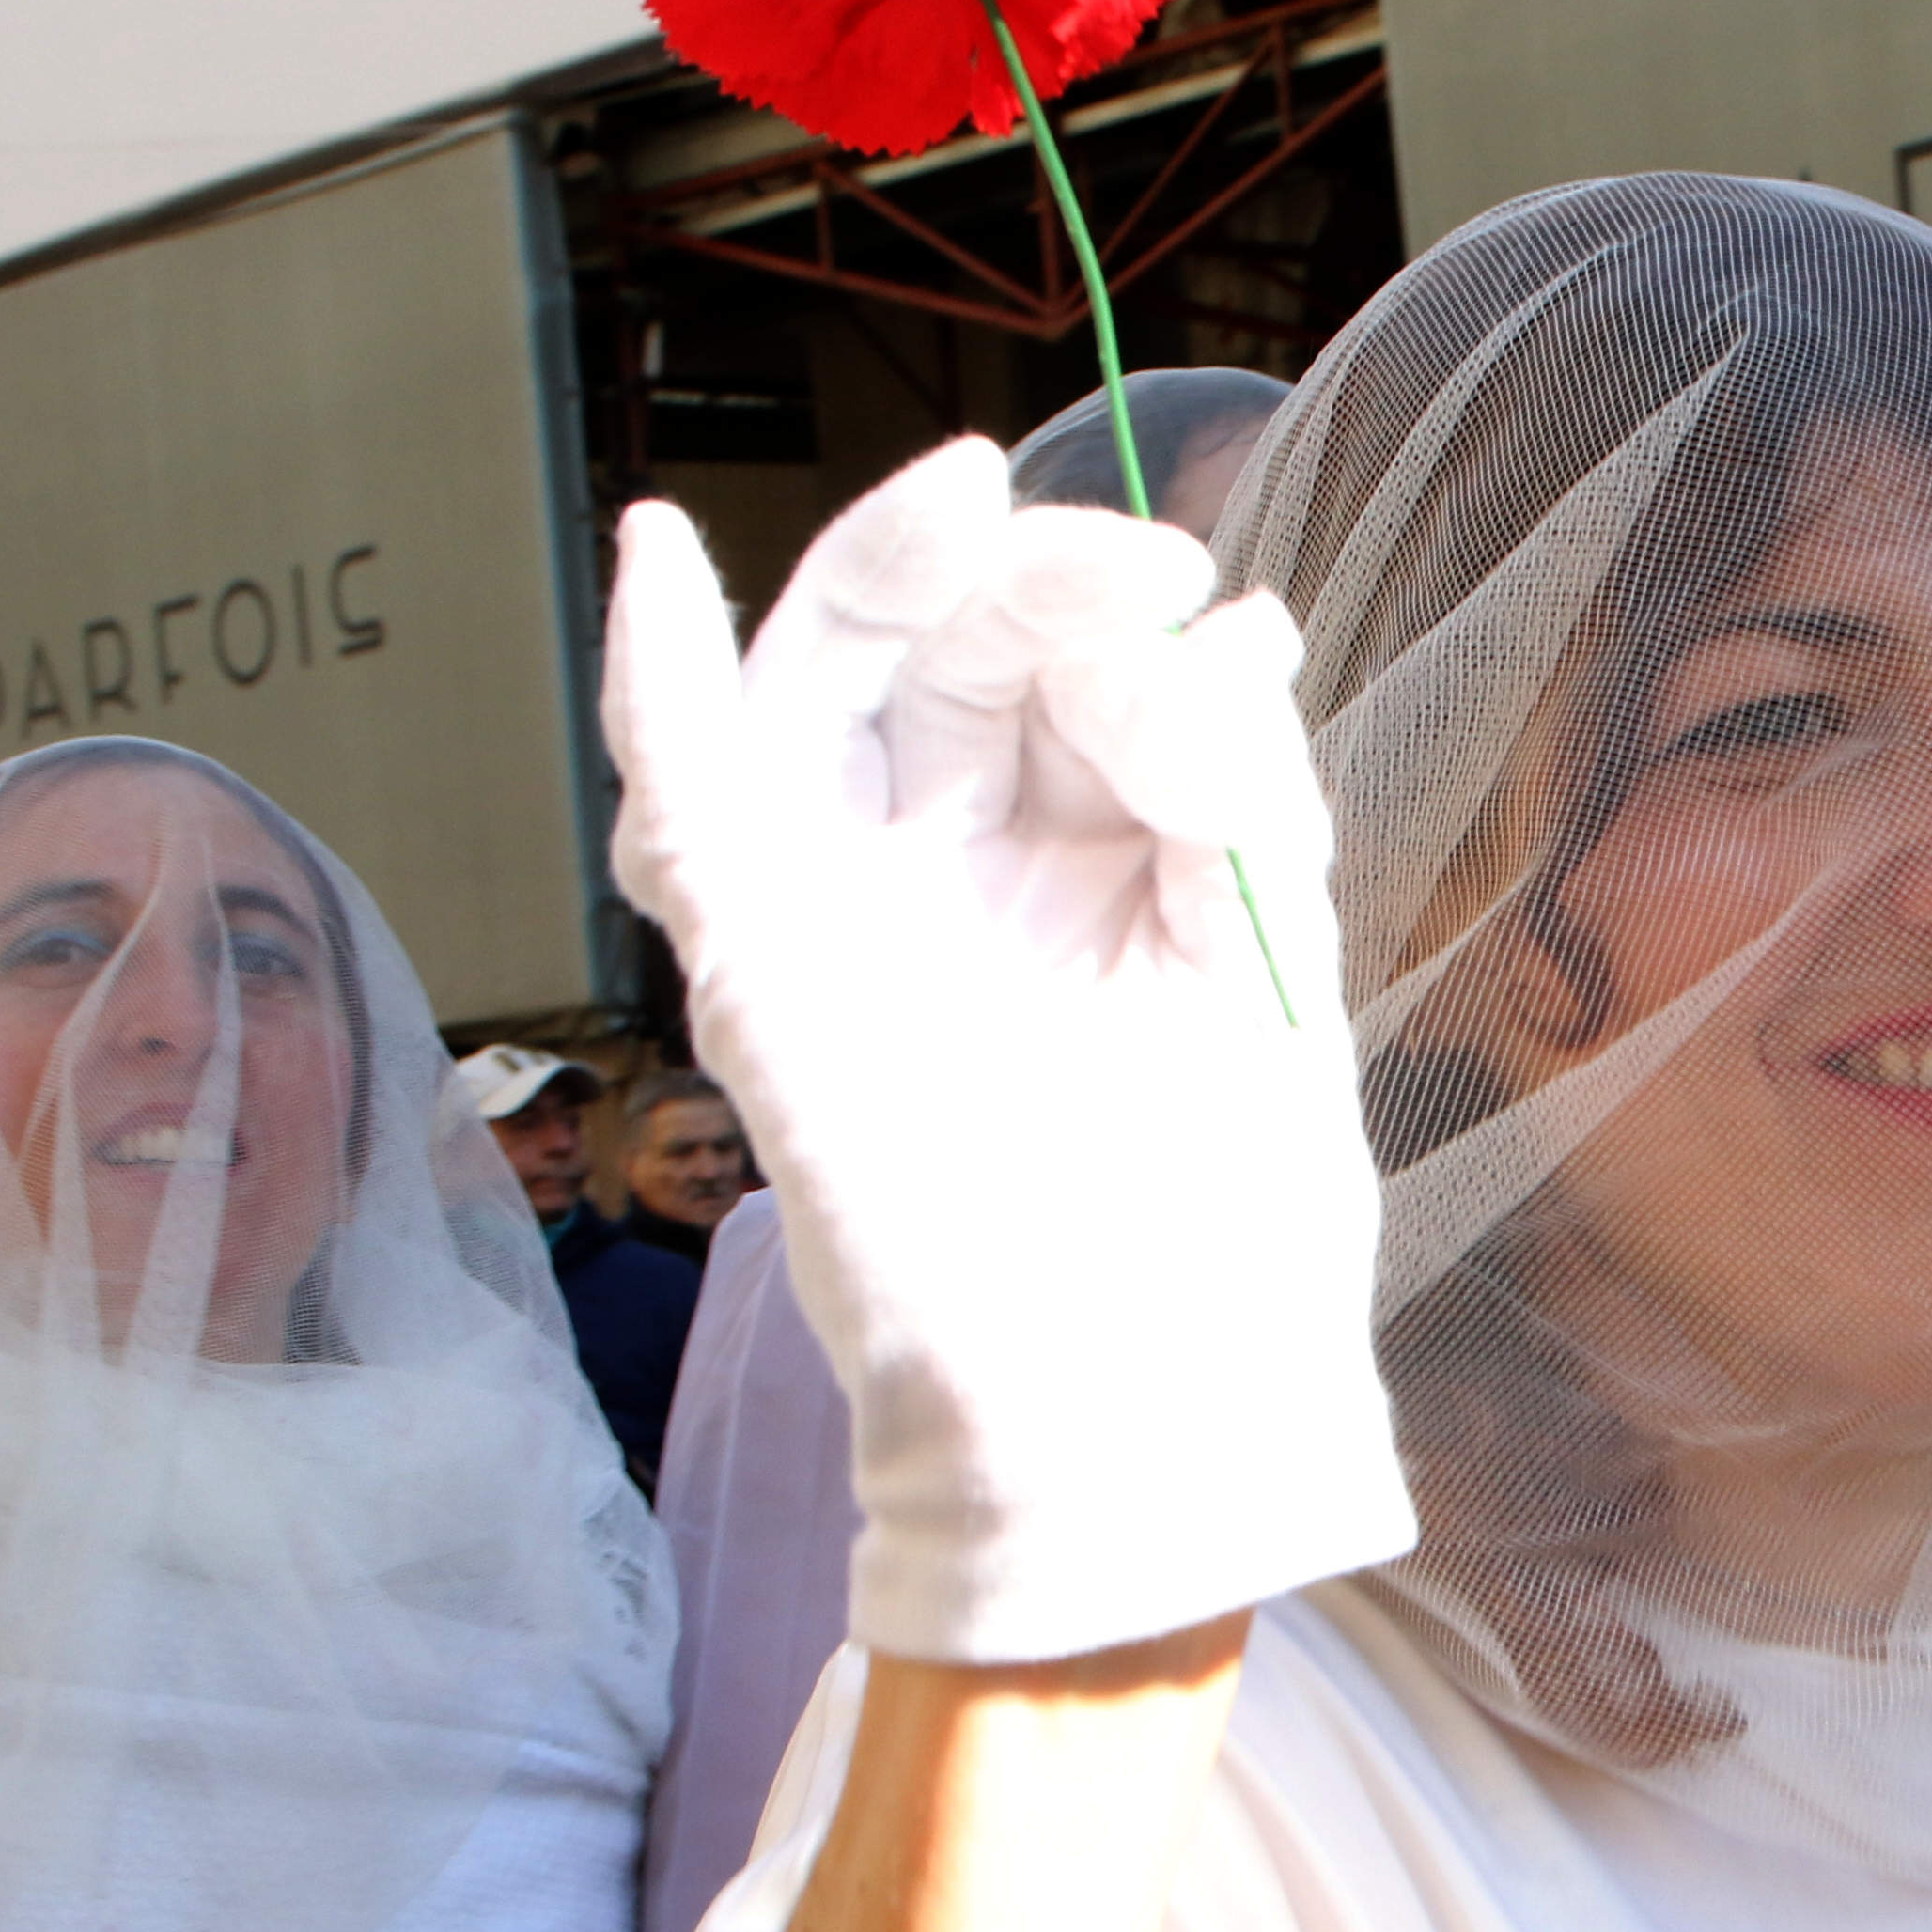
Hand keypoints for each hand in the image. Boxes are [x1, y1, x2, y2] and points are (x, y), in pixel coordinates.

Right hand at [607, 445, 1414, 1664]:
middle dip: (1034, 577)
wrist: (1152, 1427)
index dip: (1132, 617)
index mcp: (1097, 881)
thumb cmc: (1231, 1244)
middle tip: (1128, 563)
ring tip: (960, 504)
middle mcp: (966, 887)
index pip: (1081, 681)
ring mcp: (856, 925)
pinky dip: (654, 672)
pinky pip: (684, 802)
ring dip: (879, 573)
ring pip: (821, 691)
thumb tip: (1240, 630)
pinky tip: (658, 558)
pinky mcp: (768, 979)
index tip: (1212, 611)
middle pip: (954, 659)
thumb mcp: (1277, 976)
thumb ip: (1249, 801)